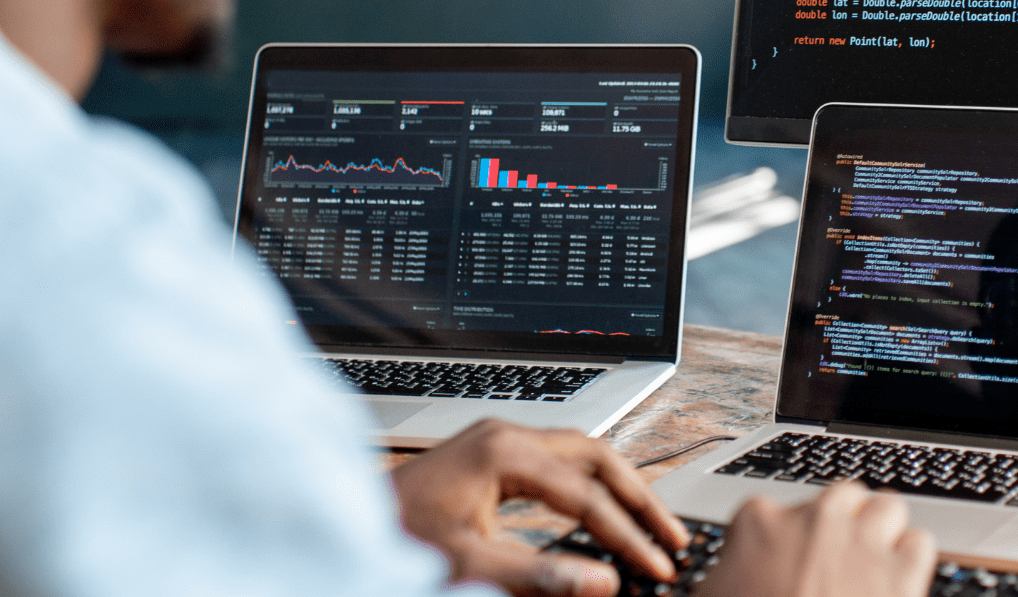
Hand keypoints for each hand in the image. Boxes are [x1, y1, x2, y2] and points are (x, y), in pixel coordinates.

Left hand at [390, 419, 688, 596]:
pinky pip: (557, 461)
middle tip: (672, 537)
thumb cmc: (395, 535)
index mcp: (504, 453)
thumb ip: (539, 574)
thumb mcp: (470, 563)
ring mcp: (497, 440)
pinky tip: (602, 509)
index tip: (656, 566)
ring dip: (619, 487)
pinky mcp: (490, 454)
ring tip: (650, 523)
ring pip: (581, 454)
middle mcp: (506, 435)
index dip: (627, 535)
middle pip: (597, 457)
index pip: (587, 495)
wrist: (344, 520)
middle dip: (639, 498)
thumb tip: (602, 583)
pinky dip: (589, 484)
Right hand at [696, 483, 935, 596]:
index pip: (774, 509)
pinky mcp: (900, 574)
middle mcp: (814, 522)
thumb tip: (730, 577)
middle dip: (844, 521)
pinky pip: (919, 544)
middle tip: (837, 554)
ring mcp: (860, 544)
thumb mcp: (712, 595)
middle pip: (842, 497)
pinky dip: (911, 559)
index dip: (784, 537)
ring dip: (883, 531)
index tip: (785, 560)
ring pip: (888, 508)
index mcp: (759, 523)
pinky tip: (898, 580)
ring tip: (874, 560)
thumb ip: (725, 576)